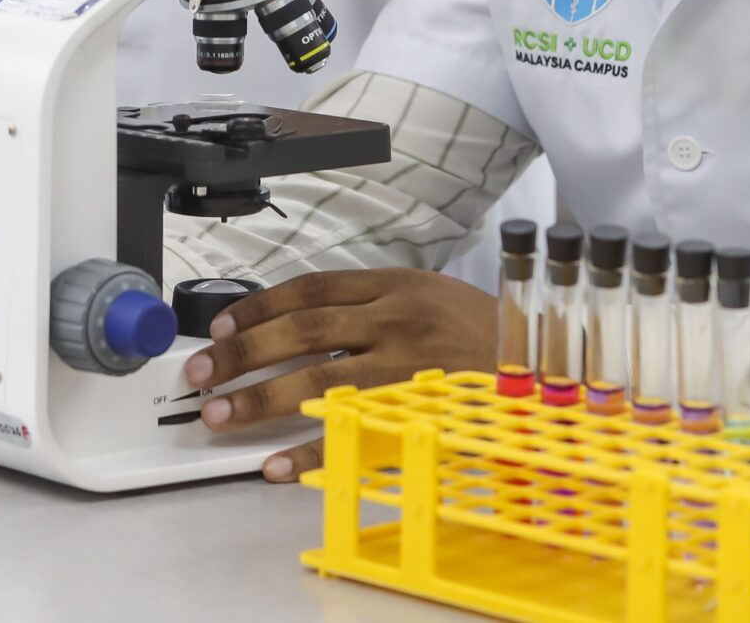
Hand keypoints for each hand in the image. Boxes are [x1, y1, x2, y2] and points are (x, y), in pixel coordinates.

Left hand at [180, 270, 495, 481]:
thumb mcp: (430, 295)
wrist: (548, 366)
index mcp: (394, 285)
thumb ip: (373, 303)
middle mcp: (395, 319)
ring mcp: (406, 366)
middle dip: (243, 351)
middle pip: (302, 330)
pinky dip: (311, 450)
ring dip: (262, 398)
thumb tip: (303, 321)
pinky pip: (355, 433)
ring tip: (221, 414)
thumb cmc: (485, 334)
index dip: (260, 305)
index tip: (220, 324)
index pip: (310, 288)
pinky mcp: (418, 409)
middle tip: (201, 370)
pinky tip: (276, 464)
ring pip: (318, 379)